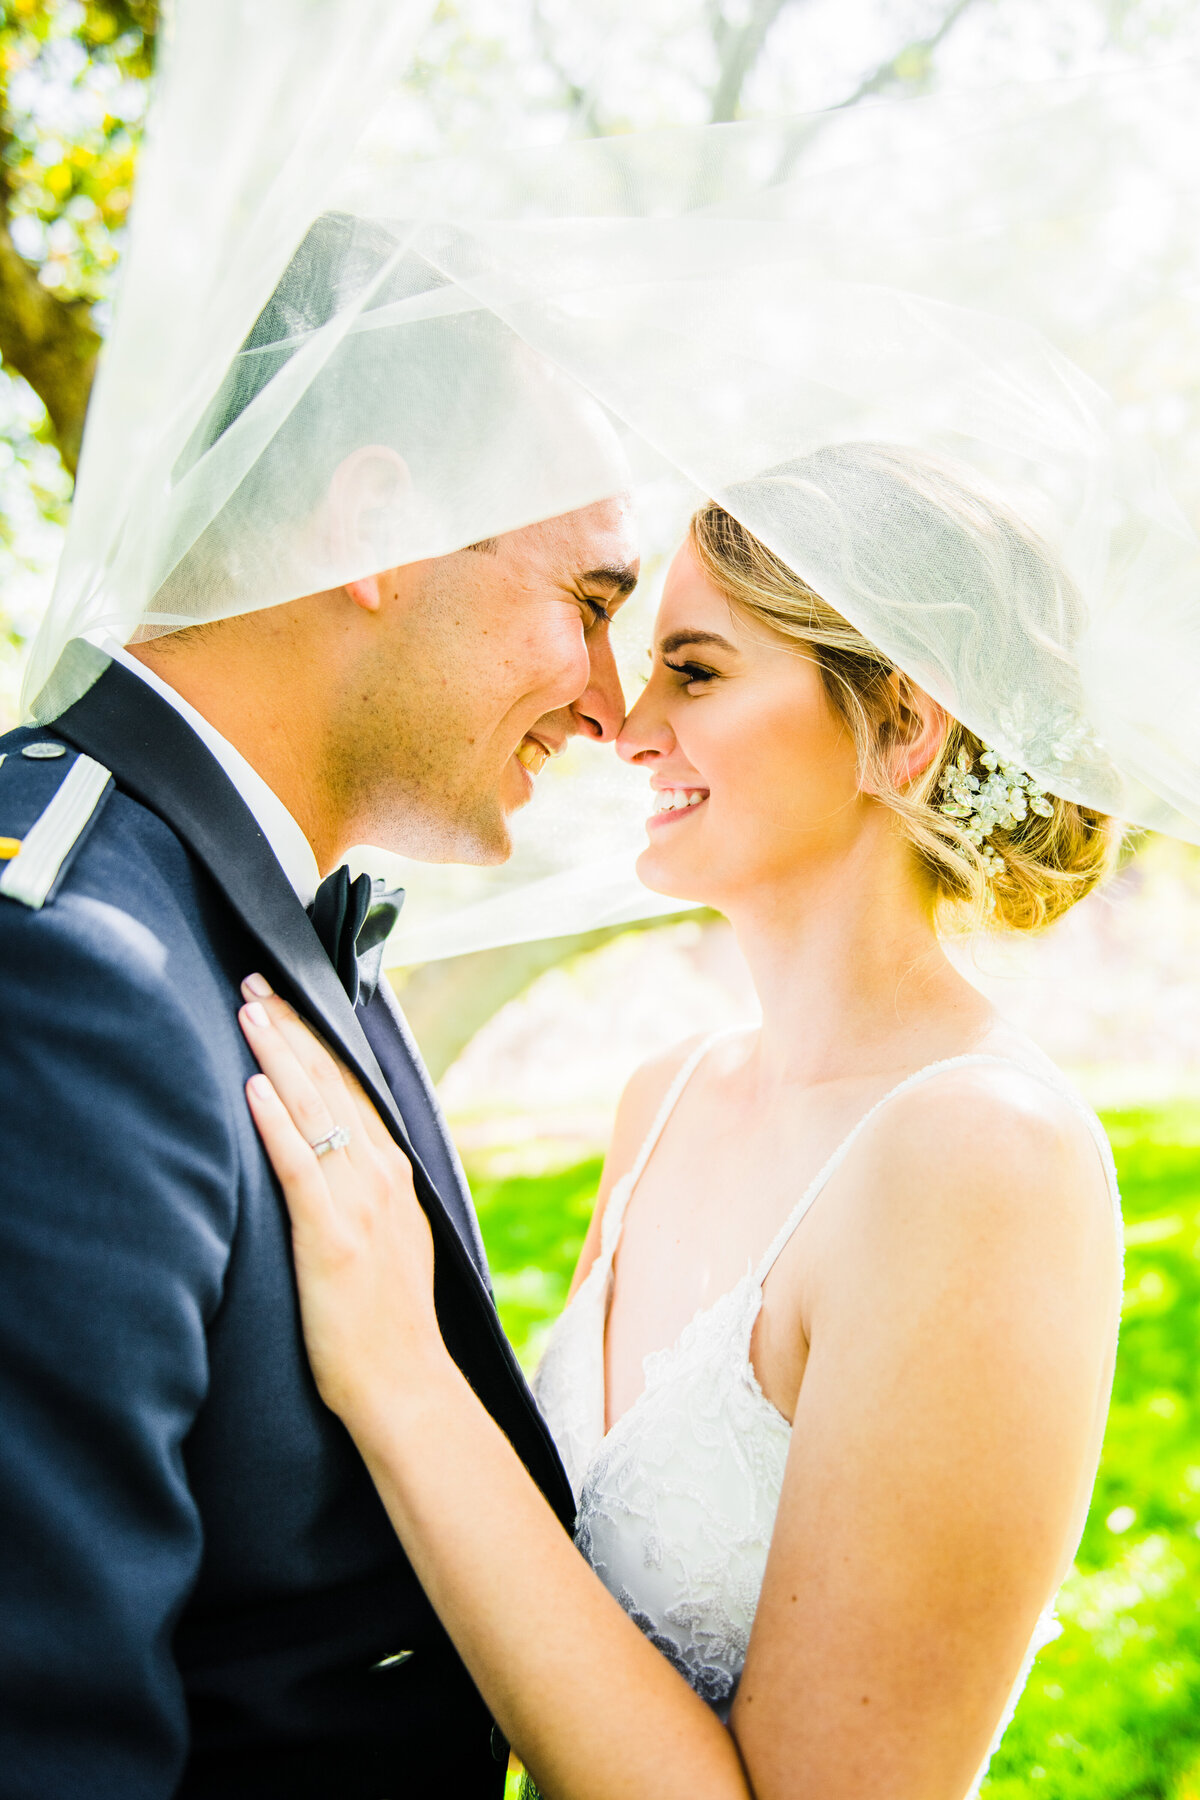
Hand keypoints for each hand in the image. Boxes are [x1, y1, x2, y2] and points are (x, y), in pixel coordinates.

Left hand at [238, 975, 448, 1442]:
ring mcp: (360, 1204)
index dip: (316, 1039)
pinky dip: (280, 1123)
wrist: (405, 1387)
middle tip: (255, 981)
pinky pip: (302, 1168)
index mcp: (393, 1174)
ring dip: (280, 1056)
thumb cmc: (386, 1325)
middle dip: (291, 1029)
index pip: (351, 1087)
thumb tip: (338, 1158)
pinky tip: (256, 1089)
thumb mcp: (390, 1240)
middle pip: (332, 1084)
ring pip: (316, 1111)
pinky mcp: (332, 1237)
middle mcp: (381, 1177)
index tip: (285, 998)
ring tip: (248, 1012)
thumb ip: (368, 1193)